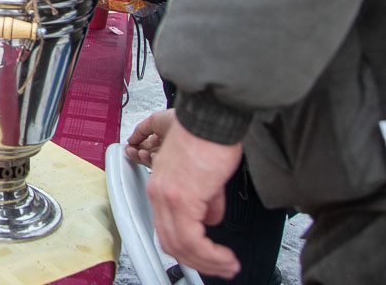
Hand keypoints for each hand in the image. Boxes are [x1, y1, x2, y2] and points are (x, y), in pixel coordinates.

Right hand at [124, 108, 174, 166]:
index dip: (137, 146)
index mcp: (164, 137)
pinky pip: (161, 168)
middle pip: (148, 155)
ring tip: (140, 153)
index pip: (147, 146)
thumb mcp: (155, 120)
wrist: (192, 125)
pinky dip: (152, 162)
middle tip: (131, 151)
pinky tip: (149, 156)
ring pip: (153, 163)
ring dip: (143, 158)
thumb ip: (140, 130)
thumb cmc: (179, 120)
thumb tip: (130, 139)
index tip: (130, 146)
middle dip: (138, 154)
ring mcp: (173, 156)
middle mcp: (168, 147)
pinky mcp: (176, 165)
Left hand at [146, 113, 242, 278]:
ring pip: (179, 245)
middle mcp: (159, 192)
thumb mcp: (204, 175)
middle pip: (170, 241)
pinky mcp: (180, 197)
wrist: (210, 118)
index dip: (187, 248)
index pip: (166, 228)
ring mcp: (167, 196)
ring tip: (226, 265)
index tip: (206, 256)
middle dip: (198, 261)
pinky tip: (224, 256)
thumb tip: (210, 218)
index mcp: (161, 186)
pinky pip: (191, 239)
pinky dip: (209, 254)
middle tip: (219, 266)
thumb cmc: (207, 136)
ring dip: (206, 262)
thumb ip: (205, 200)